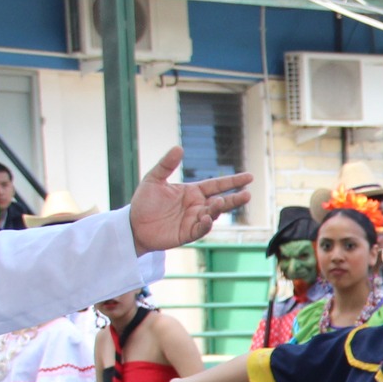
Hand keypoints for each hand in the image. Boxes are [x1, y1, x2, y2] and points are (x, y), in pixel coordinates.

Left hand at [129, 146, 251, 254]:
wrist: (133, 225)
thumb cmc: (144, 202)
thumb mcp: (153, 179)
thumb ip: (166, 164)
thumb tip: (179, 148)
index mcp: (192, 192)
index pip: (217, 185)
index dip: (232, 181)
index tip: (249, 177)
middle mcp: (198, 206)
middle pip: (222, 201)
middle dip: (235, 198)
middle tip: (248, 194)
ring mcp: (195, 220)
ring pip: (213, 214)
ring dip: (219, 209)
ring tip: (221, 202)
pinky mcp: (189, 233)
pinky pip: (201, 228)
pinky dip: (206, 224)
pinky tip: (207, 217)